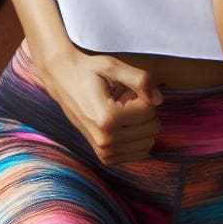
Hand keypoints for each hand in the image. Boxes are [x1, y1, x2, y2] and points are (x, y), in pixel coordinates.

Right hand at [39, 47, 162, 164]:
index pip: (150, 110)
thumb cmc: (89, 71)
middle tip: (121, 99)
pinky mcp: (105, 157)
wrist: (62, 80)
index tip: (123, 89)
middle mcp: (105, 140)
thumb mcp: (113, 66)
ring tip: (119, 110)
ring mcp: (104, 152)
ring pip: (148, 143)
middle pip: (152, 129)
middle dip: (143, 110)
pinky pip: (139, 153)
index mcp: (107, 119)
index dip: (142, 95)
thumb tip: (159, 100)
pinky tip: (119, 124)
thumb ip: (140, 79)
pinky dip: (136, 137)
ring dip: (139, 124)